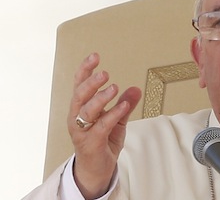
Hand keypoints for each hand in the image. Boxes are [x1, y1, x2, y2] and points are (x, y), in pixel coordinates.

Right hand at [67, 53, 141, 198]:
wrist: (97, 169)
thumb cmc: (103, 141)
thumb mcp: (117, 119)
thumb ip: (125, 104)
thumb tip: (137, 88)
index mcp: (81, 107)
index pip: (79, 84)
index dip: (85, 70)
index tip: (95, 56)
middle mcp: (77, 117)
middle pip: (80, 95)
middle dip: (91, 82)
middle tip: (105, 73)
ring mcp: (82, 131)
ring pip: (87, 110)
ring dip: (100, 97)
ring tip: (114, 87)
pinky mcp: (90, 143)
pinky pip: (101, 126)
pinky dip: (113, 115)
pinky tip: (123, 106)